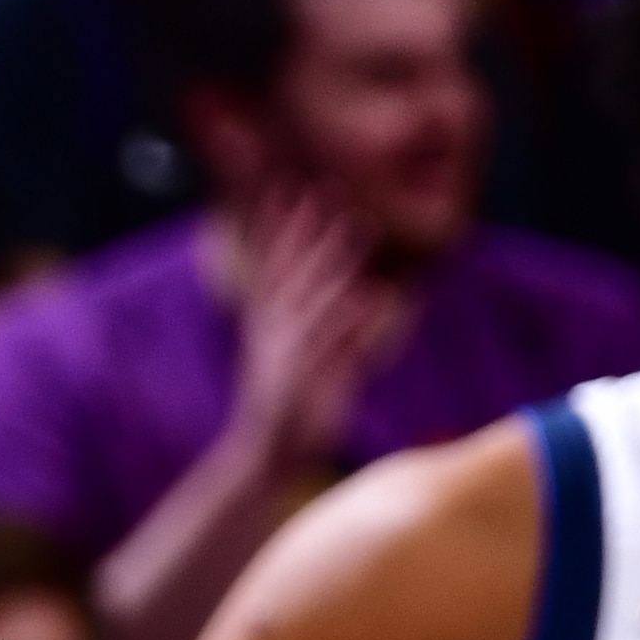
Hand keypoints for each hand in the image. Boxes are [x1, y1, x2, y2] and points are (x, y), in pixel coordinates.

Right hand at [220, 180, 392, 476]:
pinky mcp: (305, 376)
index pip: (274, 263)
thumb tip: (363, 297)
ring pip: (315, 294)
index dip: (280, 224)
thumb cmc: (289, 408)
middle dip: (308, 227)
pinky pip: (332, 341)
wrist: (267, 453)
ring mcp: (288, 351)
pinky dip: (351, 319)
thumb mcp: (306, 360)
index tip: (287, 186)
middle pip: (293, 268)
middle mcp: (275, 330)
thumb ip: (335, 327)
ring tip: (360, 224)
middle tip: (324, 188)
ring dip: (335, 258)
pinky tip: (372, 296)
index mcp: (270, 323)